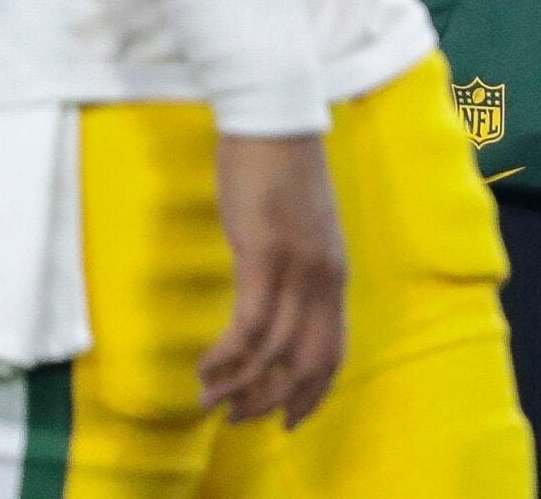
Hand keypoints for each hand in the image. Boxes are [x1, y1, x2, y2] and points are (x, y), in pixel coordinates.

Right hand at [200, 134, 348, 426]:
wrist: (274, 119)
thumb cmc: (281, 172)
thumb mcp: (302, 231)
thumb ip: (298, 271)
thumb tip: (280, 308)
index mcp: (335, 273)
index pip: (333, 350)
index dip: (313, 392)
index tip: (288, 420)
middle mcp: (323, 276)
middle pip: (307, 362)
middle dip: (272, 401)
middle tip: (236, 418)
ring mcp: (296, 265)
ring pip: (275, 352)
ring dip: (239, 385)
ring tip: (208, 399)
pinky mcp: (263, 253)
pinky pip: (249, 325)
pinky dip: (227, 355)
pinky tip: (205, 365)